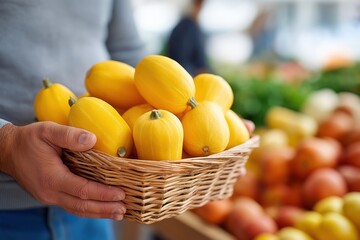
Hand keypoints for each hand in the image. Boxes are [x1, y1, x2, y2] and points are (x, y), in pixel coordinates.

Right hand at [0, 121, 125, 219]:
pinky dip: (89, 209)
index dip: (103, 193)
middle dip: (105, 208)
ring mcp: (50, 196)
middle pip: (82, 205)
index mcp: (51, 177)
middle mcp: (50, 192)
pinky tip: (101, 208)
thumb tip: (92, 139)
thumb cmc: (29, 139)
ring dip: (99, 212)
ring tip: (118, 213)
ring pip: (78, 209)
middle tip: (124, 209)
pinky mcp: (51, 195)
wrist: (8, 151)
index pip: (82, 190)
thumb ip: (69, 135)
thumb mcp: (47, 130)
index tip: (120, 193)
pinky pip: (73, 206)